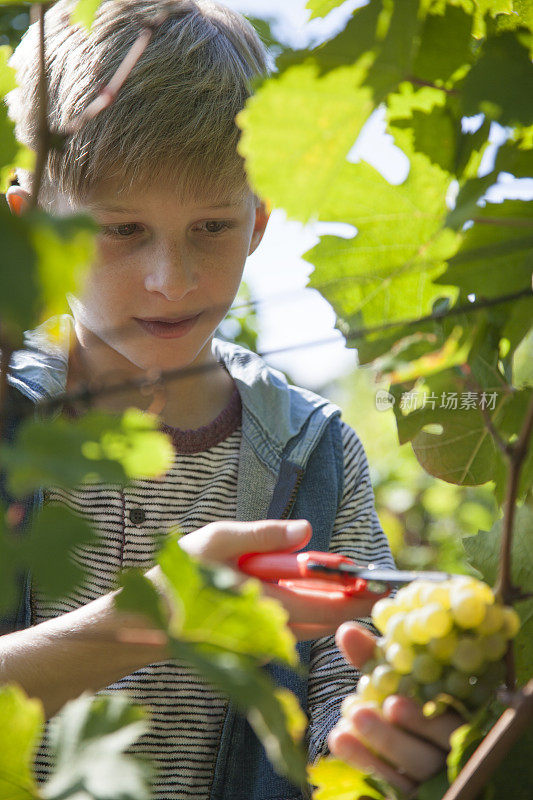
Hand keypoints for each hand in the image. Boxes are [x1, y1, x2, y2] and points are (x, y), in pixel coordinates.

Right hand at [148, 520, 377, 640]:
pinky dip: (307, 613)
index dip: (357, 597)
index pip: (325, 605)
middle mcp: (269, 631)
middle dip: (351, 602)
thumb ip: (263, 534)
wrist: (146, 618)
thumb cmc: (180, 574)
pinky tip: (311, 595)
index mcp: (264, 603)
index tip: (384, 588)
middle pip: (323, 619)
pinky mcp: (255, 644)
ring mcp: (262, 642)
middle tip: (379, 588)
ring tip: (354, 589)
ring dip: (330, 607)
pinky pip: (290, 629)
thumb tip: (307, 530)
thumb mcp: (218, 540)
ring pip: (308, 625)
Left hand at [328, 622, 462, 794]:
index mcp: (458, 722)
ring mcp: (432, 780)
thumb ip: (375, 658)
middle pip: (426, 757)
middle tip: (360, 714)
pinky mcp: (414, 794)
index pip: (448, 726)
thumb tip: (346, 630)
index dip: (422, 717)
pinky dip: (365, 768)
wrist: (402, 734)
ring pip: (408, 778)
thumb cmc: (404, 696)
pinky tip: (341, 746)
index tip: (392, 703)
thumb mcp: (395, 675)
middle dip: (391, 739)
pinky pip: (391, 790)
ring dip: (372, 755)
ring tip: (341, 731)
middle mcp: (450, 756)